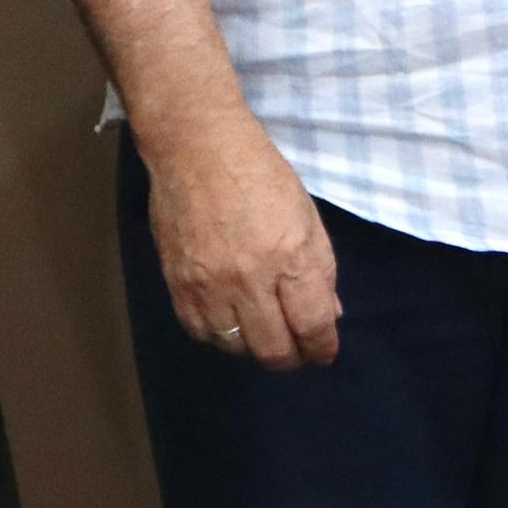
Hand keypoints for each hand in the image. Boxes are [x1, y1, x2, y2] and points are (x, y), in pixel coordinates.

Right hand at [144, 116, 341, 369]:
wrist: (197, 150)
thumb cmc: (262, 175)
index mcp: (291, 256)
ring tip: (264, 333)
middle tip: (298, 352)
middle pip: (273, 350)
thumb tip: (329, 315)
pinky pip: (202, 333)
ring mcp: (210, 285)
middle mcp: (250, 279)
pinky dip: (221, 337)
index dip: (322, 348)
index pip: (312, 325)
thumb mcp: (306, 217)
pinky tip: (231, 322)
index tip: (324, 352)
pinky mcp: (179, 285)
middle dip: (292, 358)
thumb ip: (320, 270)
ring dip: (255, 348)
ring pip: (236, 348)